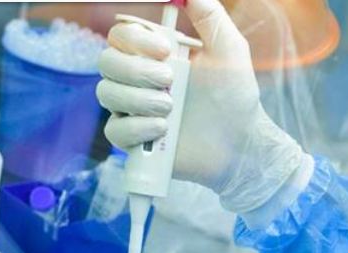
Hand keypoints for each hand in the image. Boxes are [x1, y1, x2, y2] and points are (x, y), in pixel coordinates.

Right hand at [96, 0, 308, 210]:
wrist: (242, 142)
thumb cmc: (236, 95)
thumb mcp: (229, 49)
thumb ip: (209, 16)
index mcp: (154, 54)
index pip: (121, 35)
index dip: (135, 40)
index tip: (166, 51)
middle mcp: (138, 78)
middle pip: (106, 62)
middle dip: (136, 71)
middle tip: (170, 81)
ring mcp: (134, 109)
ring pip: (106, 93)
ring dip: (138, 99)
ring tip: (171, 109)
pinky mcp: (135, 139)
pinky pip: (114, 131)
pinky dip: (136, 128)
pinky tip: (162, 130)